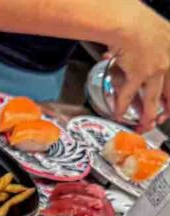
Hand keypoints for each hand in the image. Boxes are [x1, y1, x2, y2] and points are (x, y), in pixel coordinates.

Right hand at [106, 1, 169, 130]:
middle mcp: (168, 63)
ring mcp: (154, 71)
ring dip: (148, 113)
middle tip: (162, 119)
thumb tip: (152, 53)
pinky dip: (122, 106)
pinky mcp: (138, 75)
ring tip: (144, 124)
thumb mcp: (161, 32)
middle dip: (166, 109)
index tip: (169, 105)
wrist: (130, 24)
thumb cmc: (139, 24)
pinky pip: (129, 95)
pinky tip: (118, 113)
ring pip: (153, 98)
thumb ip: (159, 46)